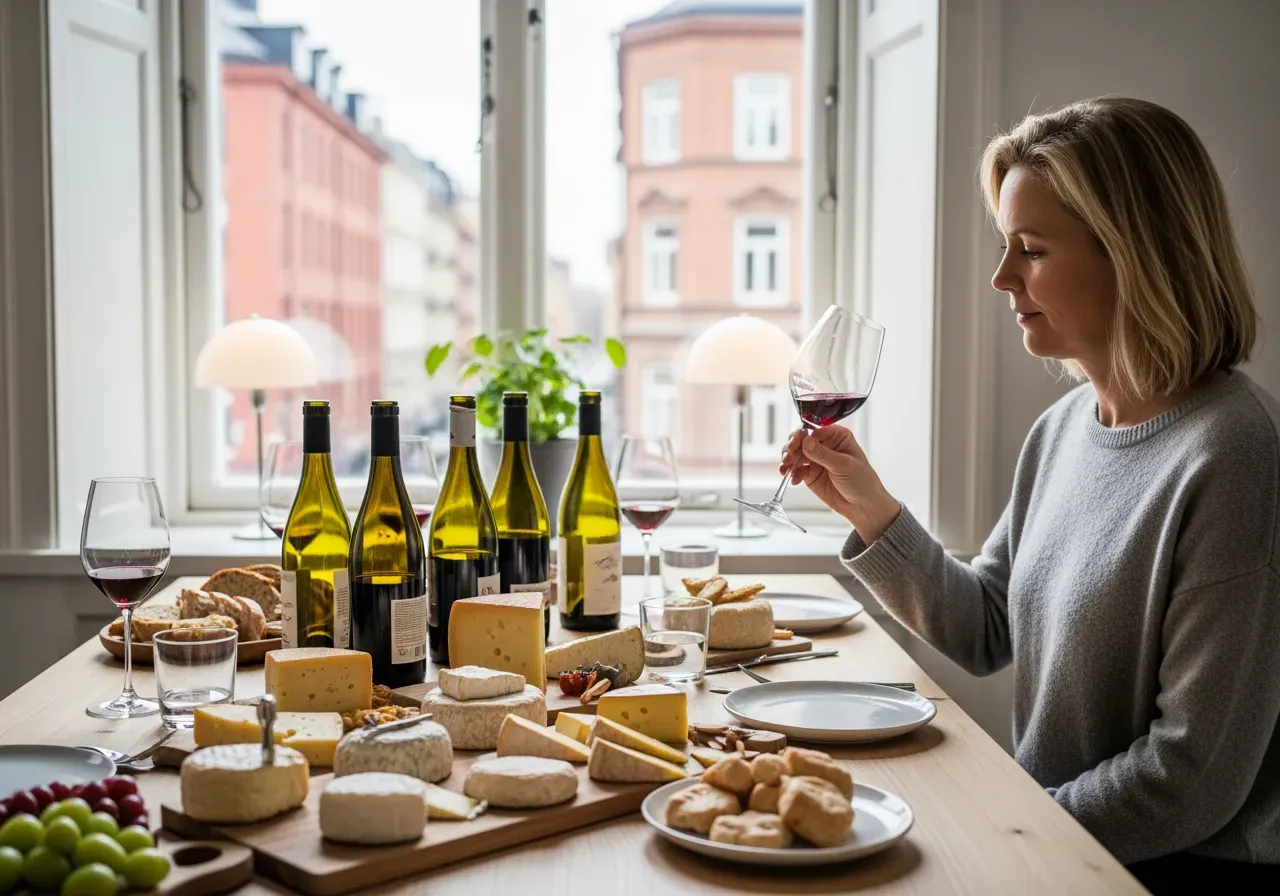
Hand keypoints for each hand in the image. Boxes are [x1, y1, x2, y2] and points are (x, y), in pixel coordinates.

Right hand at [780, 425, 900, 542]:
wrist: (862, 506)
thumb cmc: (862, 482)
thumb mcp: (843, 465)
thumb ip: (823, 454)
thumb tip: (806, 441)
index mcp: (837, 436)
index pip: (814, 430)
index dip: (802, 435)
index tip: (795, 444)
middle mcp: (825, 445)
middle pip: (801, 440)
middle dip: (792, 447)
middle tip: (788, 457)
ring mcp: (816, 460)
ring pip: (795, 454)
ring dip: (788, 460)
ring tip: (785, 469)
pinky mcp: (810, 474)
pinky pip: (796, 470)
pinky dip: (792, 473)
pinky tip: (794, 480)